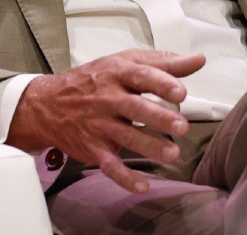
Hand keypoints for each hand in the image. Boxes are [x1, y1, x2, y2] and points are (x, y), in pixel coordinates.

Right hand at [7, 49, 205, 193]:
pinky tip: (142, 186)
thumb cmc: (95, 80)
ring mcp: (99, 124)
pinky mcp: (93, 148)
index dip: (161, 82)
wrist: (48, 103)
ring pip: (126, 137)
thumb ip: (163, 63)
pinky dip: (124, 177)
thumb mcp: (124, 62)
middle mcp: (107, 98)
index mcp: (117, 73)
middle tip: (181, 127)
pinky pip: (109, 165)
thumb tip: (198, 60)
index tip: (181, 91)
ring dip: (149, 147)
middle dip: (158, 118)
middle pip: (135, 108)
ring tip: (172, 154)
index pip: (141, 75)